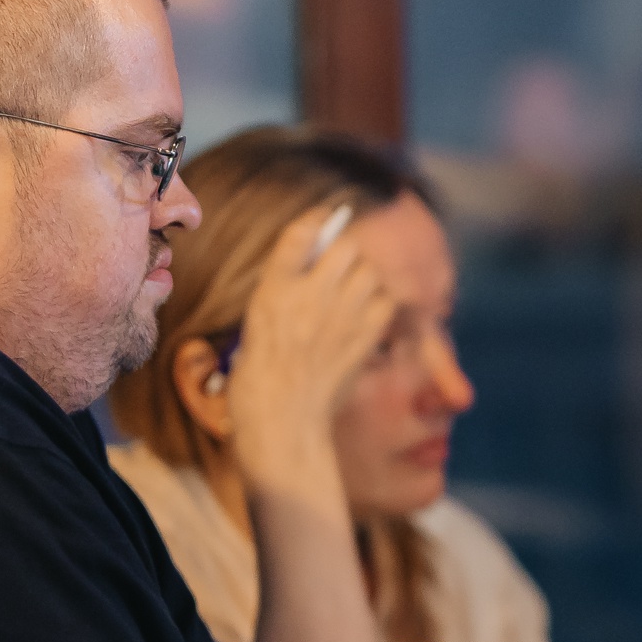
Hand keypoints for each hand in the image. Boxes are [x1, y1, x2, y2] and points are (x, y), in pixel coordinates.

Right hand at [224, 206, 391, 487]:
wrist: (282, 424)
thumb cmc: (259, 379)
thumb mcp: (255, 324)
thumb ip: (283, 289)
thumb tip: (315, 259)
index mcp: (272, 291)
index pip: (300, 235)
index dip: (318, 220)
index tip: (325, 218)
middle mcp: (308, 297)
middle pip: (345, 247)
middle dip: (345, 251)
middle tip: (340, 267)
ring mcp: (340, 317)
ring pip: (370, 271)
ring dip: (364, 276)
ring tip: (353, 294)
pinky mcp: (364, 339)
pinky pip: (386, 302)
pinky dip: (380, 304)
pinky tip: (366, 317)